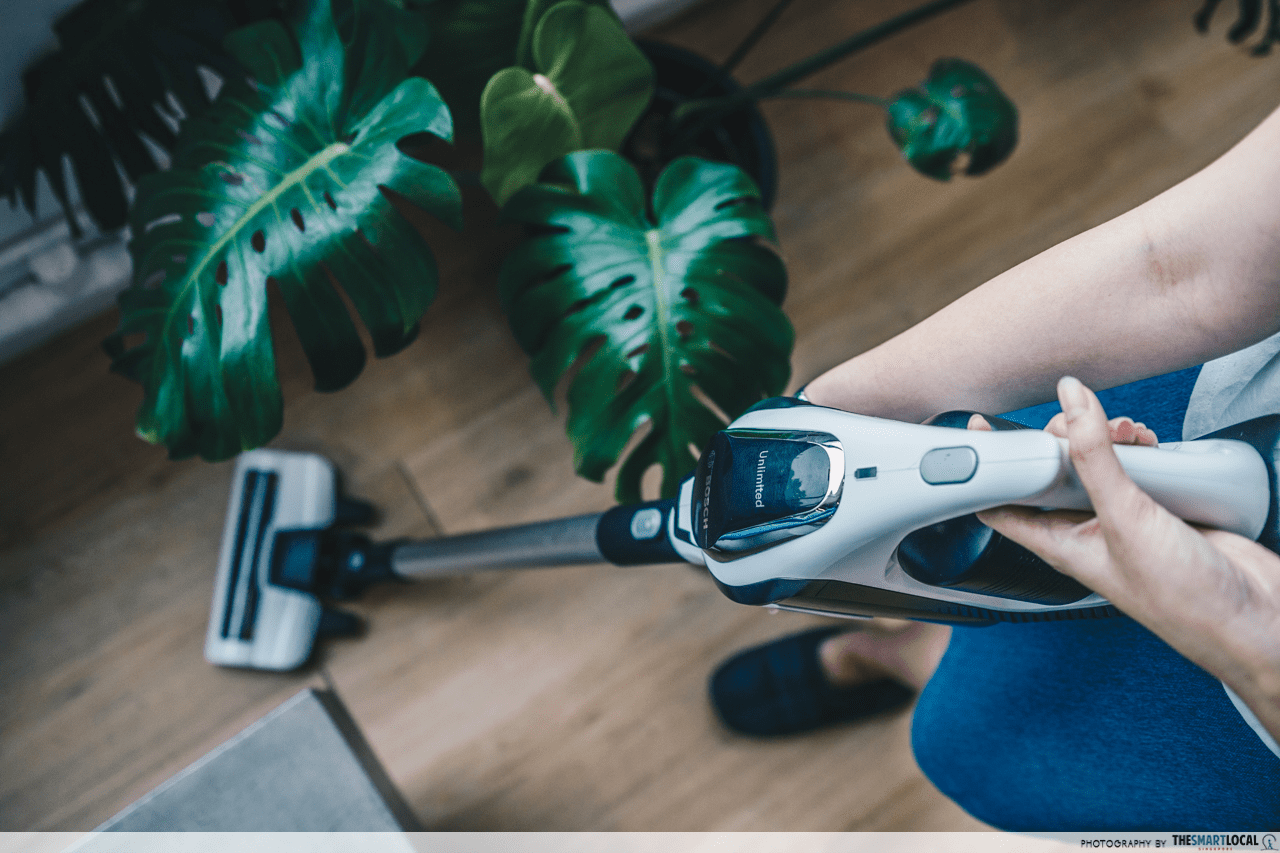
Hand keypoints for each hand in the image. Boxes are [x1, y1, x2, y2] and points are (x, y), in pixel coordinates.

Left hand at [973, 377, 1279, 741]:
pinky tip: (1150, 444)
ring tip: (1122, 432)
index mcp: (1058, 544)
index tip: (978, 429)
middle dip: (1060, 439)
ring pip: (1097, 464)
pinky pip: (1139, 466)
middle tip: (1077, 422)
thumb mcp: (1124, 518)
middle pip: (1052, 472)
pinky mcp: (1161, 506)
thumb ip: (1094, 457)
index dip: (987, 468)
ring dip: (1104, 439)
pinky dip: (1141, 448)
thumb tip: (1072, 402)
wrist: (1254, 618)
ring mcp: (1124, 517)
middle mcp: (1087, 530)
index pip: (1001, 503)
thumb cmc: (1183, 601)